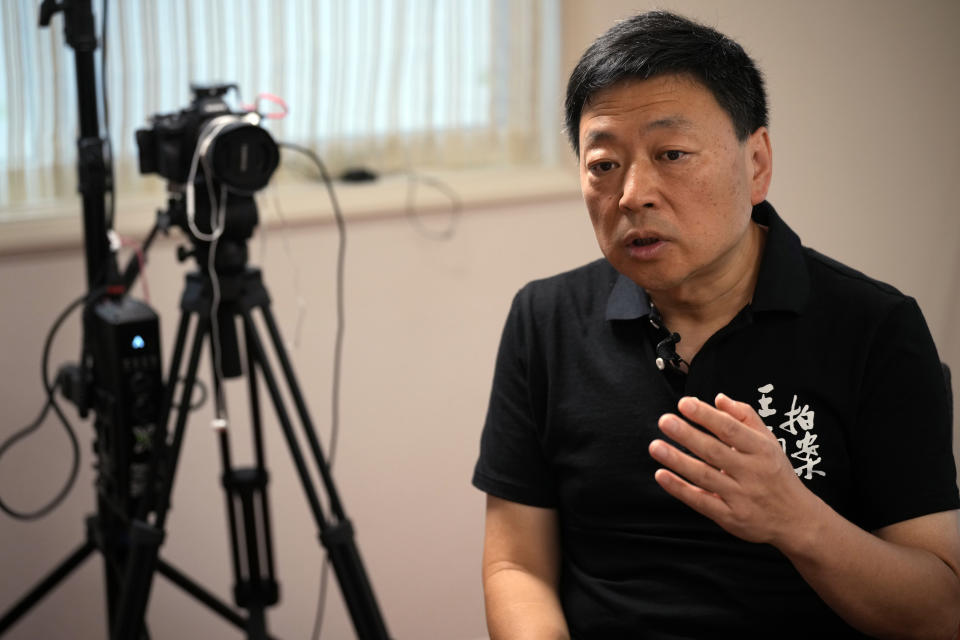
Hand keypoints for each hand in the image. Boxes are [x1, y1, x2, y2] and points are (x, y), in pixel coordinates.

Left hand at [648, 393, 820, 547]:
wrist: (797, 520)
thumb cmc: (776, 474)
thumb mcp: (770, 442)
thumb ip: (745, 417)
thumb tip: (719, 399)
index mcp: (762, 450)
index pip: (731, 430)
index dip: (707, 416)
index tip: (684, 403)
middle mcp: (752, 473)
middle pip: (715, 452)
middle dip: (687, 435)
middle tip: (664, 421)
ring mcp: (741, 497)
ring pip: (705, 477)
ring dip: (678, 461)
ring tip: (656, 446)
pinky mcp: (730, 517)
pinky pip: (702, 502)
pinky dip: (680, 489)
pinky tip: (661, 475)